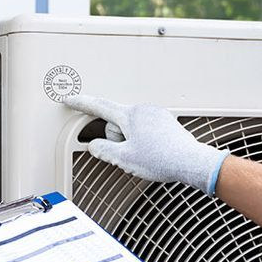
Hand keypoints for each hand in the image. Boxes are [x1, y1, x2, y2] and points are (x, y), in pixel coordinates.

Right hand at [62, 94, 229, 192]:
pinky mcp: (165, 123)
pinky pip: (145, 130)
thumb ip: (104, 150)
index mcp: (130, 115)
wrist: (191, 162)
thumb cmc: (162, 159)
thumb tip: (96, 146)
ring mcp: (156, 115)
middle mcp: (143, 110)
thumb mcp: (124, 159)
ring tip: (146, 157)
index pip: (99, 107)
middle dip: (117, 139)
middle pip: (116, 123)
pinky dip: (144, 142)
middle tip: (129, 155)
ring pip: (131, 129)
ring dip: (131, 142)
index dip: (82, 104)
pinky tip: (154, 154)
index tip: (70, 100)